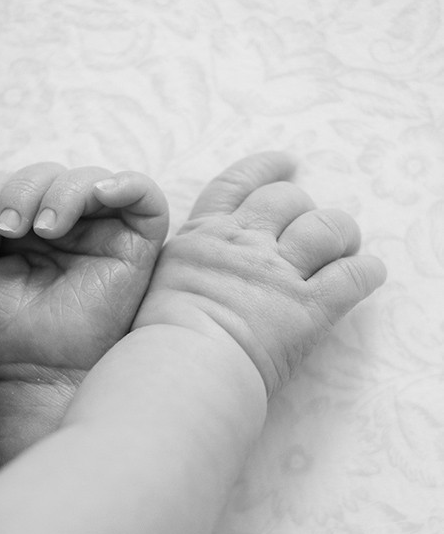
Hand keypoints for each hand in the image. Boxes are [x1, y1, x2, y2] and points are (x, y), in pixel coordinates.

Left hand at [0, 163, 168, 382]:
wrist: (36, 371)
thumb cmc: (3, 333)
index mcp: (28, 227)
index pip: (15, 181)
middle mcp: (68, 226)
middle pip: (51, 174)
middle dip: (24, 190)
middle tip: (10, 227)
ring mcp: (103, 234)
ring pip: (93, 179)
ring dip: (62, 192)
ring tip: (43, 228)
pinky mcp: (138, 248)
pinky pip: (147, 197)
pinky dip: (127, 183)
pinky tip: (100, 195)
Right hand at [134, 152, 386, 396]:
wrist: (181, 370)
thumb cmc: (163, 341)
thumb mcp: (164, 283)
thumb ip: (190, 263)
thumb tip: (208, 267)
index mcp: (204, 236)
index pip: (239, 183)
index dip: (267, 168)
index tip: (288, 163)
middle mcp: (243, 244)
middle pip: (288, 199)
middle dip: (306, 212)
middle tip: (315, 234)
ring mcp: (277, 274)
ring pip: (326, 228)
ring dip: (341, 235)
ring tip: (346, 248)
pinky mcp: (309, 307)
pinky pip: (353, 276)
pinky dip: (367, 271)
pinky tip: (370, 274)